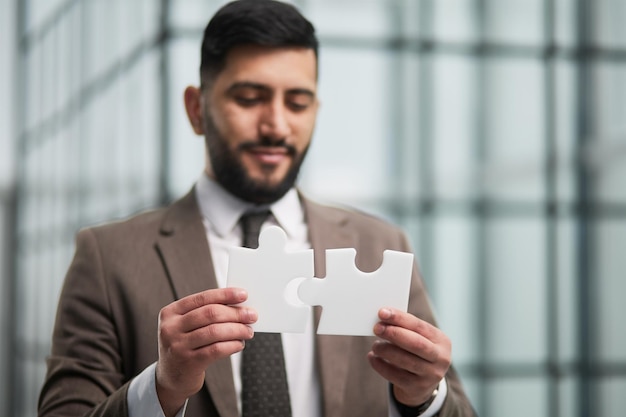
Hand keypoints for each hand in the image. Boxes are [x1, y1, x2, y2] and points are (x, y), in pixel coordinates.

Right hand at [155, 288, 256, 416]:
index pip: (202, 298)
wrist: (172, 377)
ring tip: (248, 331)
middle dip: (235, 313)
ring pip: (215, 331)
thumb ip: (205, 314)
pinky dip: (232, 345)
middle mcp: (171, 328)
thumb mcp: (186, 327)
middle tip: (251, 315)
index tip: (243, 294)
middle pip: (210, 313)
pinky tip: (239, 344)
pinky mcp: (188, 363)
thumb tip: (238, 305)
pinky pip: (216, 349)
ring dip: (237, 330)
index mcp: (170, 313)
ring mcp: (178, 346)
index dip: (225, 295)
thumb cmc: (185, 346)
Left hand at [367, 308, 450, 406]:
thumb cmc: (417, 353)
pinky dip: (380, 365)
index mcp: (442, 341)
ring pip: (405, 360)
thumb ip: (406, 329)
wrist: (422, 384)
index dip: (400, 318)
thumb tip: (382, 318)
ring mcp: (431, 375)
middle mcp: (441, 358)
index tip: (382, 312)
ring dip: (386, 350)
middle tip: (376, 328)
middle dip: (394, 334)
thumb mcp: (420, 339)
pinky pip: (395, 376)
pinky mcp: (417, 388)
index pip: (419, 326)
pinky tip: (372, 357)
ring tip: (375, 345)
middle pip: (415, 343)